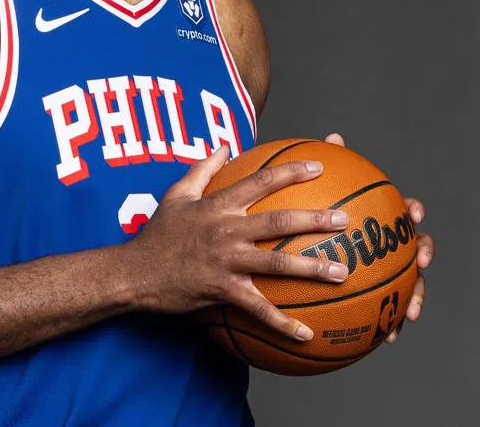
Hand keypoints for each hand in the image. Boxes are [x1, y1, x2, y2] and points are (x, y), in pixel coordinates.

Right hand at [131, 146, 350, 341]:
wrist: (135, 273)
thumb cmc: (158, 233)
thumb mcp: (176, 194)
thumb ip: (203, 168)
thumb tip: (224, 145)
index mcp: (219, 205)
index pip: (261, 181)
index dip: (291, 172)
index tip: (319, 167)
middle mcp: (227, 230)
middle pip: (279, 222)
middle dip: (315, 219)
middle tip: (345, 221)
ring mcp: (227, 262)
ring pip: (276, 264)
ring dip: (312, 269)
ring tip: (342, 272)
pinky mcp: (223, 291)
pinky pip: (258, 309)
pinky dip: (283, 323)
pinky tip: (307, 333)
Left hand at [323, 133, 432, 343]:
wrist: (319, 251)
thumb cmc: (323, 220)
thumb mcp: (320, 196)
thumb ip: (329, 169)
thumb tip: (333, 139)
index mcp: (383, 220)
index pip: (404, 208)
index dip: (413, 208)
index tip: (414, 211)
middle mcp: (392, 244)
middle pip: (418, 246)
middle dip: (424, 253)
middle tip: (421, 261)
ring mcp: (390, 271)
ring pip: (412, 283)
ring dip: (415, 297)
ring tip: (410, 314)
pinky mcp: (381, 297)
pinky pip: (390, 312)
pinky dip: (392, 325)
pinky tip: (388, 339)